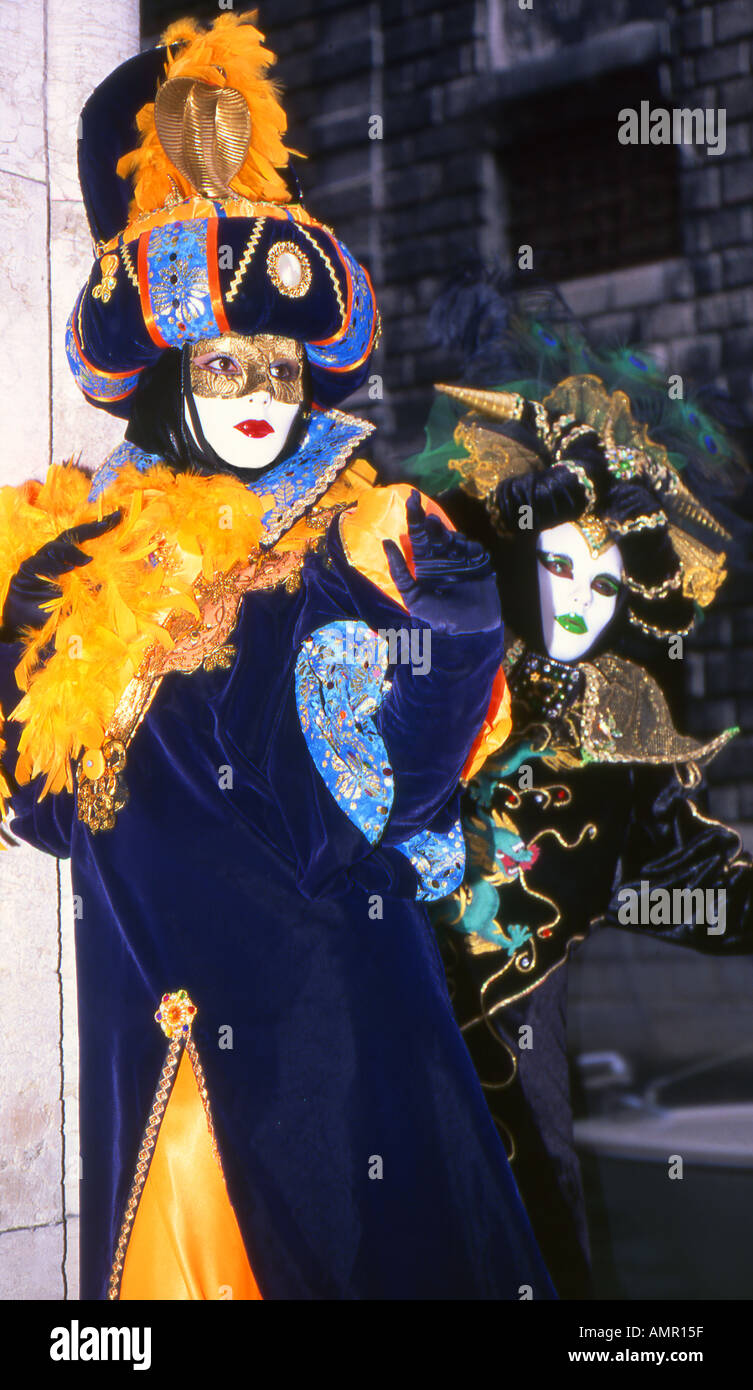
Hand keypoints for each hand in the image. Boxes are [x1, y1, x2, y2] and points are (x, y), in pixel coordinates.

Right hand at [1, 512, 120, 640]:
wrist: (25, 632)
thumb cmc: (51, 618)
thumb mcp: (78, 603)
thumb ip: (90, 591)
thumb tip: (108, 581)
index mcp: (66, 563)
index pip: (83, 541)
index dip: (99, 529)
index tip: (118, 518)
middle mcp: (52, 559)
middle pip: (70, 536)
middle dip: (90, 528)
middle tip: (108, 524)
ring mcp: (37, 563)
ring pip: (54, 547)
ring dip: (72, 551)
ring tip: (87, 560)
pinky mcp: (25, 573)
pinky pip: (38, 563)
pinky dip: (54, 565)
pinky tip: (67, 570)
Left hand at [382, 490, 501, 634]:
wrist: (470, 630)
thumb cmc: (438, 617)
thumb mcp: (413, 597)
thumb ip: (400, 572)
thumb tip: (385, 543)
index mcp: (425, 563)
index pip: (418, 536)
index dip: (414, 517)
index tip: (411, 499)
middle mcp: (442, 557)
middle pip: (435, 532)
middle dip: (427, 518)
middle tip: (419, 505)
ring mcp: (461, 559)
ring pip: (453, 537)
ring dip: (446, 533)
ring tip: (439, 534)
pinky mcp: (479, 563)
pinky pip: (473, 548)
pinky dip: (468, 548)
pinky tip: (466, 555)